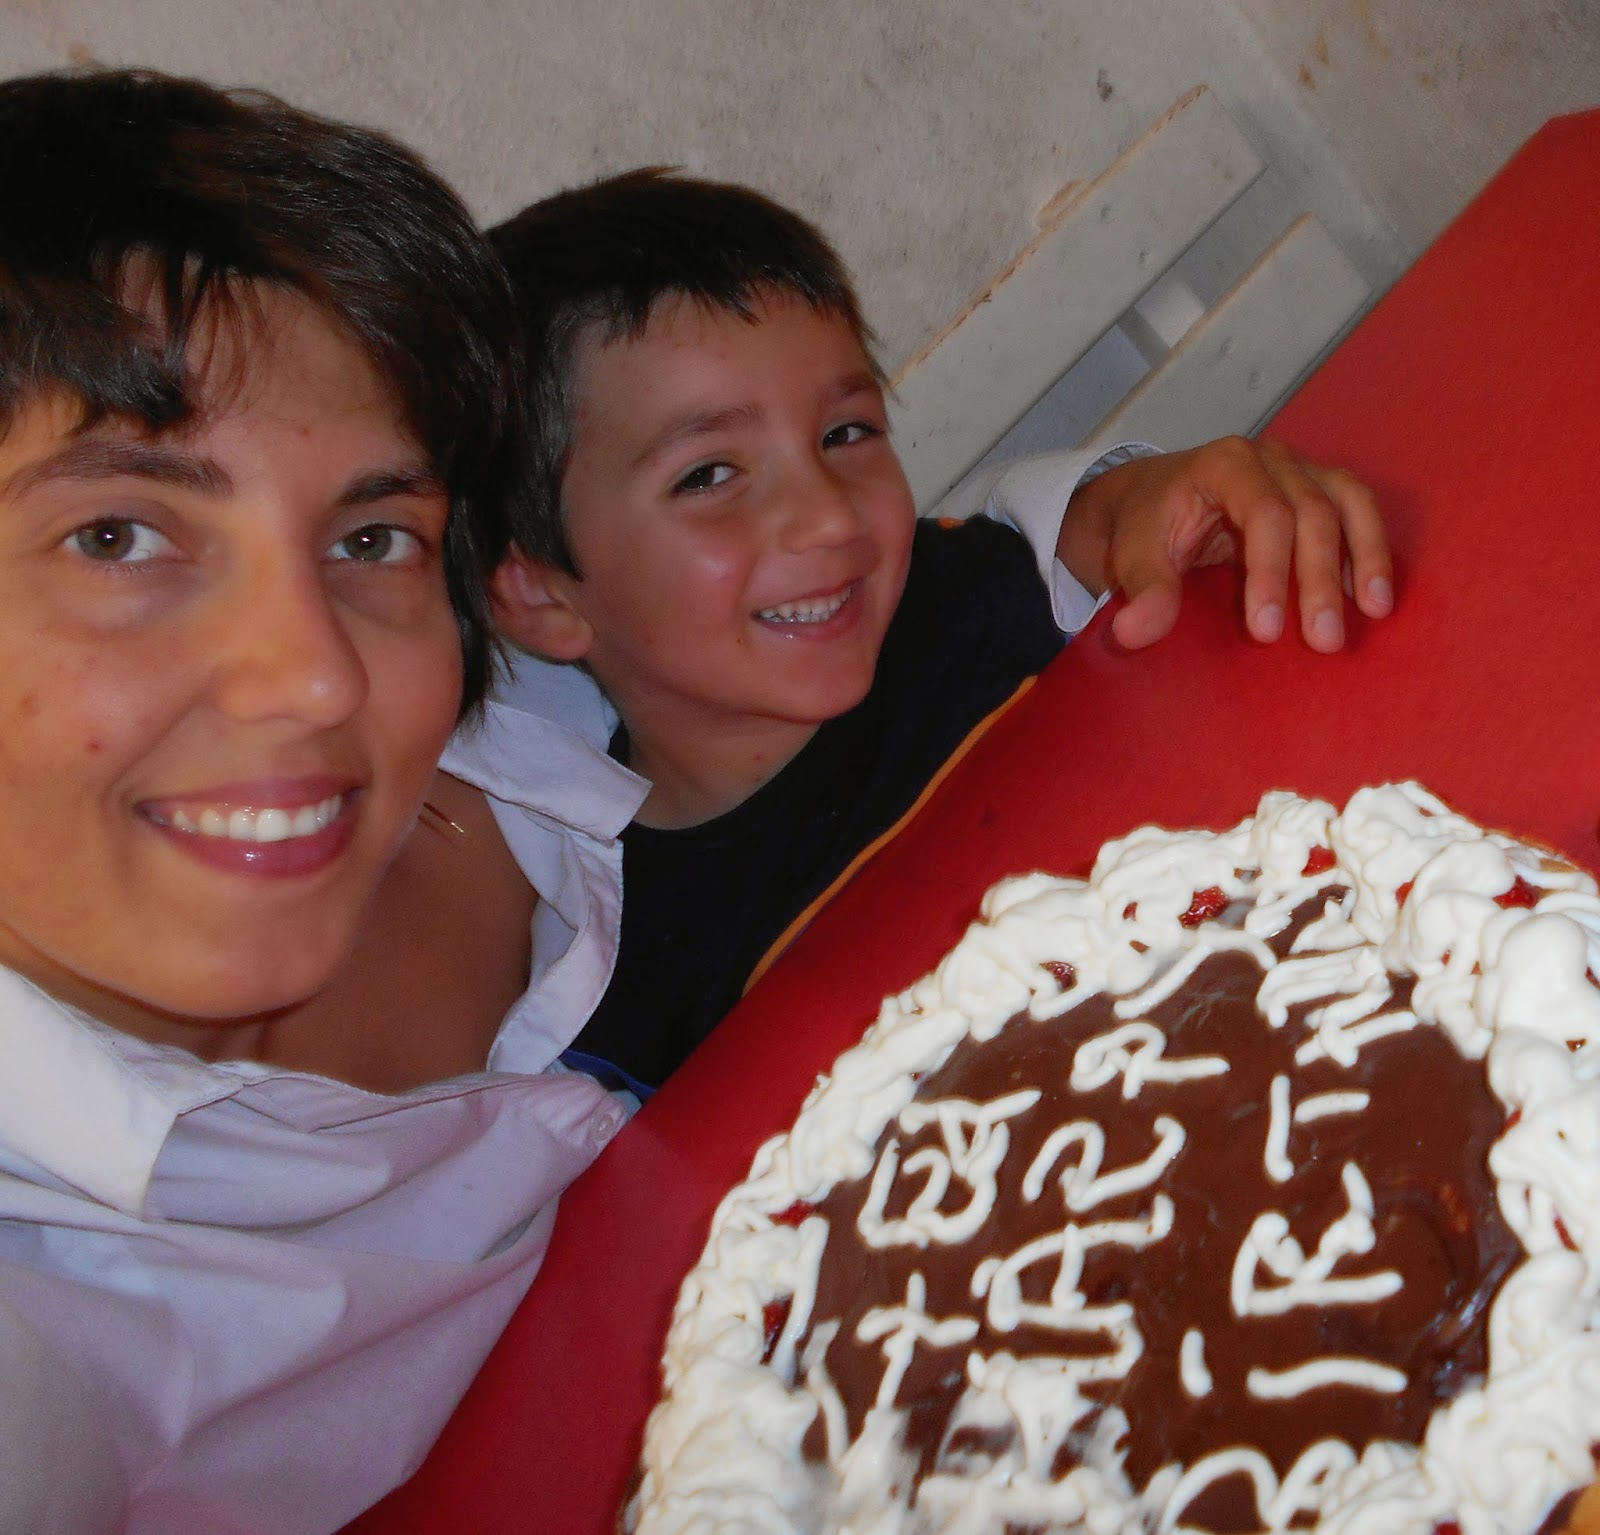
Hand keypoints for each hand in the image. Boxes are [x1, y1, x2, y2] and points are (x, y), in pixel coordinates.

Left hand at [1057, 437, 1393, 651]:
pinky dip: (1369, 548)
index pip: (1263, 514)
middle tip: (1323, 641)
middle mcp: (1270, 458)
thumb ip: (1142, 591)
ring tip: (1374, 612)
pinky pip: (1355, 509)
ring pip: (1347, 504)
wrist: (1148, 496)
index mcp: (1225, 464)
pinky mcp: (1316, 486)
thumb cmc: (1143, 523)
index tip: (1266, 631)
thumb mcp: (1130, 555)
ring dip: (1365, 558)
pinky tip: (1371, 596)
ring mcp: (1299, 468)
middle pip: (1311, 513)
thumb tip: (1134, 634)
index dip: (1270, 573)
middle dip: (1319, 580)